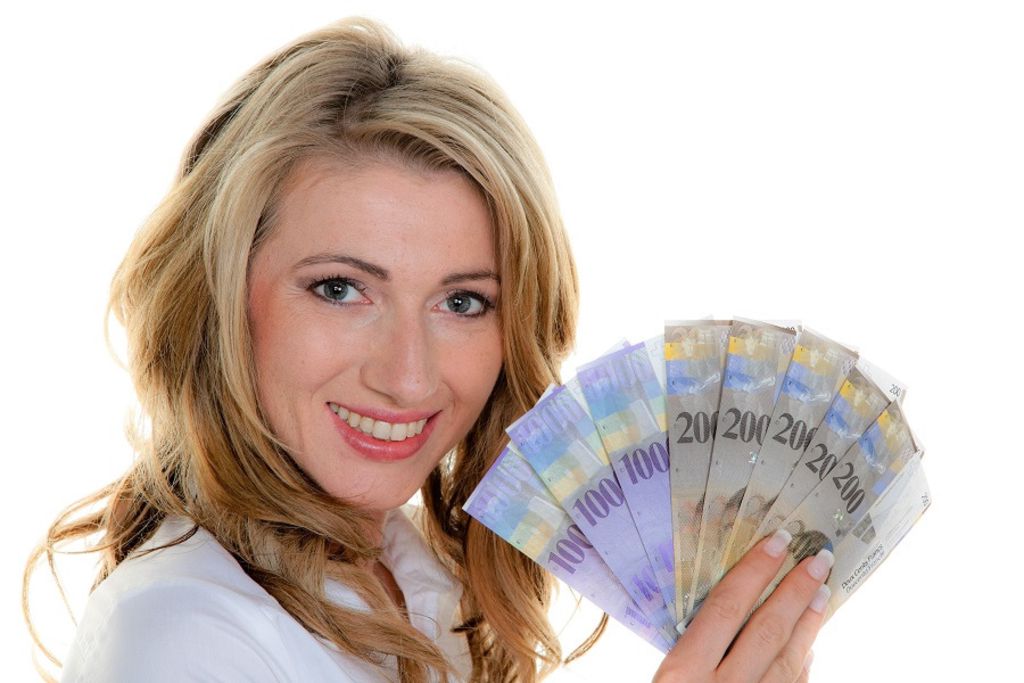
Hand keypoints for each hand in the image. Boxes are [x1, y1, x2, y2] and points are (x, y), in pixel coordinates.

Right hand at [653, 530, 832, 681]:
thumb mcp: (663, 680)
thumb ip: (686, 651)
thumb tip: (721, 613)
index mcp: (684, 672)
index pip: (725, 609)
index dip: (754, 572)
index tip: (779, 541)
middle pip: (766, 631)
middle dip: (795, 591)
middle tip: (818, 560)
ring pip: (788, 661)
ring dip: (809, 624)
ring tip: (823, 593)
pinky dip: (801, 665)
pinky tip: (808, 649)